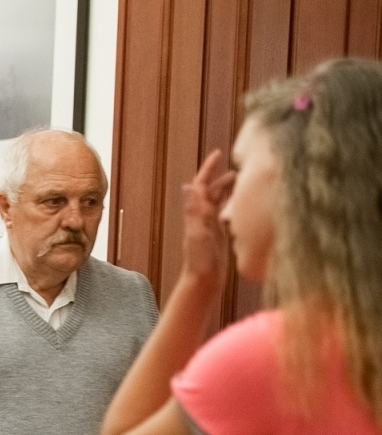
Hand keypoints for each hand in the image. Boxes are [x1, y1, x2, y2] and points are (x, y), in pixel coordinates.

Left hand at [181, 151, 234, 284]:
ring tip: (245, 181)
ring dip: (230, 190)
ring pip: (220, 202)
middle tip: (241, 169)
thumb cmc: (200, 260)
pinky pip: (226, 214)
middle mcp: (202, 217)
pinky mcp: (218, 235)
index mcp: (197, 214)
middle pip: (212, 191)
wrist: (203, 281)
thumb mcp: (197, 232)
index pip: (201, 185)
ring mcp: (210, 226)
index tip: (218, 154)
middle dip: (223, 178)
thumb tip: (188, 185)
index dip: (209, 169)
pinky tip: (244, 203)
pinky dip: (234, 205)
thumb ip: (194, 210)